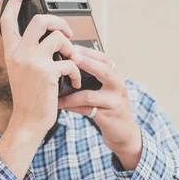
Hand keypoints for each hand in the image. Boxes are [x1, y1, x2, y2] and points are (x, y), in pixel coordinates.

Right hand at [0, 0, 81, 135]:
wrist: (28, 121)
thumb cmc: (28, 99)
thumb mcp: (21, 72)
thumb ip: (28, 53)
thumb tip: (48, 38)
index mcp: (12, 52)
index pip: (8, 19)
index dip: (14, 0)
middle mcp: (20, 53)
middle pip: (39, 20)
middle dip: (58, 22)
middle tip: (66, 33)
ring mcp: (33, 62)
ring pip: (59, 38)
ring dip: (71, 49)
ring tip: (72, 62)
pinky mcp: (47, 72)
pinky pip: (70, 61)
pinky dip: (76, 72)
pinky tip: (74, 81)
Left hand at [57, 45, 142, 169]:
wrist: (124, 132)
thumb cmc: (108, 106)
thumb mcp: (105, 88)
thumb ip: (92, 76)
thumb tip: (66, 62)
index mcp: (116, 76)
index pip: (104, 59)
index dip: (88, 52)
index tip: (72, 46)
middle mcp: (119, 86)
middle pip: (104, 71)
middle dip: (86, 63)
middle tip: (70, 57)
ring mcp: (115, 102)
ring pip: (90, 95)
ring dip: (70, 93)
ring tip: (55, 88)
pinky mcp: (108, 117)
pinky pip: (86, 110)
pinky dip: (71, 106)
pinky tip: (60, 104)